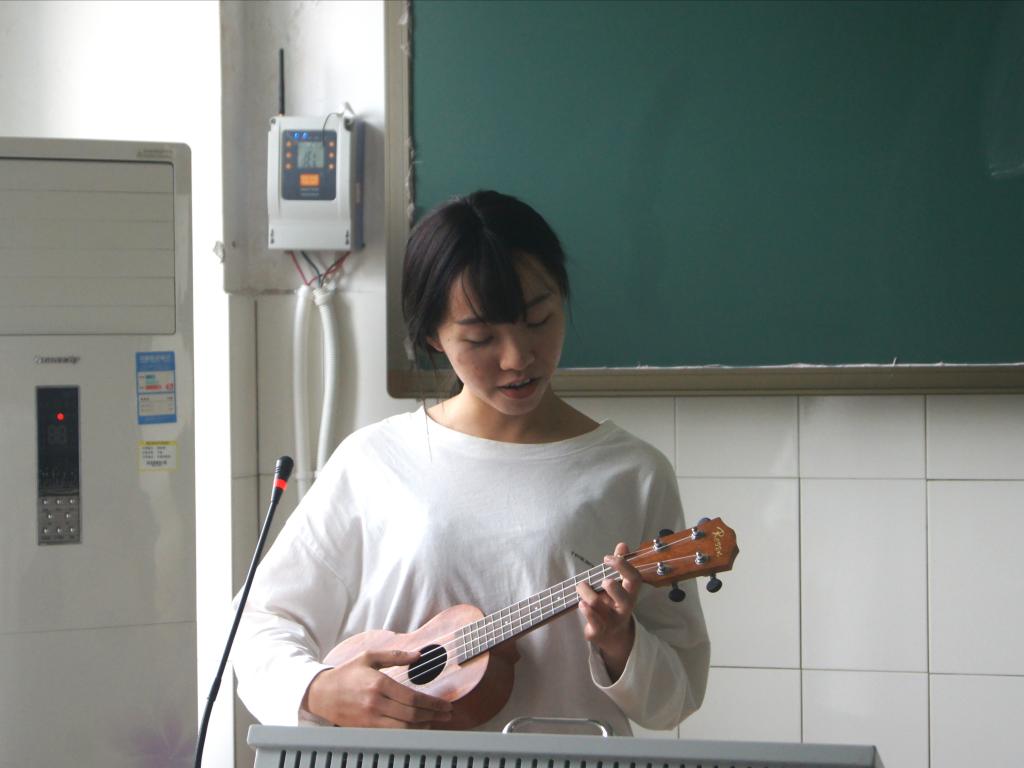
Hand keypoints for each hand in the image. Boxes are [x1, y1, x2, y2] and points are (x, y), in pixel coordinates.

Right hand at [303, 649, 452, 727]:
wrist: (321, 694)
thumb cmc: (347, 673)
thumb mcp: (369, 657)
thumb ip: (395, 655)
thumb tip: (418, 655)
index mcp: (379, 684)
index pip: (412, 698)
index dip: (432, 703)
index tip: (446, 705)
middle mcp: (376, 703)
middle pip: (411, 715)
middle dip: (433, 716)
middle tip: (447, 715)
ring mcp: (370, 719)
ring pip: (403, 728)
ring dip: (423, 726)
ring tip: (436, 722)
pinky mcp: (366, 729)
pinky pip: (392, 734)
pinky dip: (408, 733)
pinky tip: (417, 728)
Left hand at [576, 542, 639, 681]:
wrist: (613, 636)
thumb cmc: (613, 603)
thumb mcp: (618, 586)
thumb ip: (620, 565)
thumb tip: (622, 545)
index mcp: (630, 594)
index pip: (635, 579)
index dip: (622, 566)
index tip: (607, 558)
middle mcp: (624, 608)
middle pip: (624, 598)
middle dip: (612, 586)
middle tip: (603, 580)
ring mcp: (612, 621)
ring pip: (598, 605)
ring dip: (586, 592)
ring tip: (581, 586)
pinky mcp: (599, 631)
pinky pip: (593, 622)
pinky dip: (585, 610)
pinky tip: (581, 604)